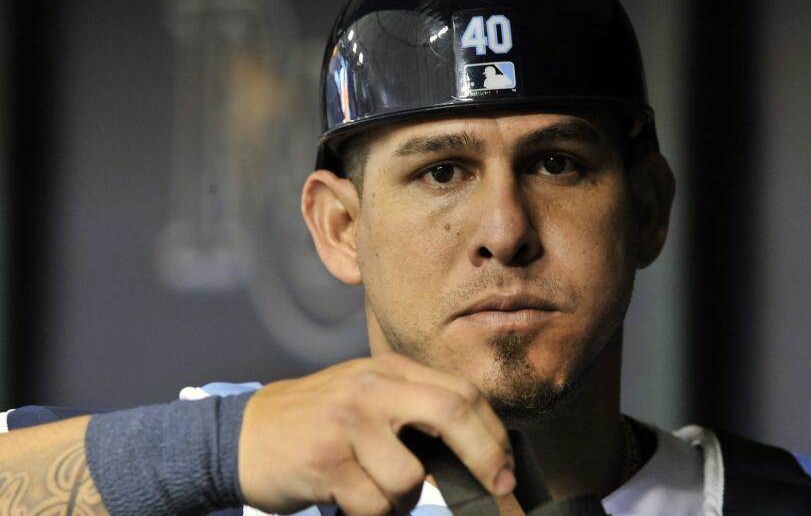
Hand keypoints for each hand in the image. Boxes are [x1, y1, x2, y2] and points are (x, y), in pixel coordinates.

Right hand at [238, 352, 514, 514]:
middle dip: (484, 455)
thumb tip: (477, 452)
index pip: (460, 390)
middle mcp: (370, 387)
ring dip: (401, 502)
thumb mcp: (366, 398)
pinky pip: (374, 505)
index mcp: (388, 369)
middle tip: (497, 486)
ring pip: (410, 478)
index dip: (492, 431)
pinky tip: (345, 499)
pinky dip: (369, 515)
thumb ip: (413, 412)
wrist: (245, 433)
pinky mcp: (325, 460)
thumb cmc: (317, 421)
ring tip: (371, 490)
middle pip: (452, 411)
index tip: (506, 466)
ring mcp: (347, 421)